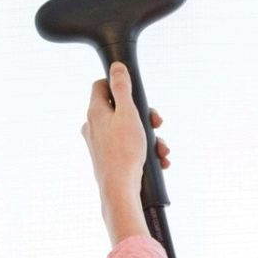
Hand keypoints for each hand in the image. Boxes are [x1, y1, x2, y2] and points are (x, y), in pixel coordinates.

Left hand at [81, 61, 170, 245]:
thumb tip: (116, 67)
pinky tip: (159, 160)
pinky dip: (145, 151)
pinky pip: (129, 148)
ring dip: (150, 137)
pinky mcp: (108, 159)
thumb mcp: (128, 113)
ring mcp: (100, 144)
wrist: (120, 190)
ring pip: (128, 130)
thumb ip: (122, 88)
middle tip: (157, 123)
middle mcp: (94, 126)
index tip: (135, 92)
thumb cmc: (124, 152)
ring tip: (162, 149)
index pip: (101, 85)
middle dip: (144, 116)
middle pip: (119, 109)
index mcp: (95, 112)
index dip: (118, 85)